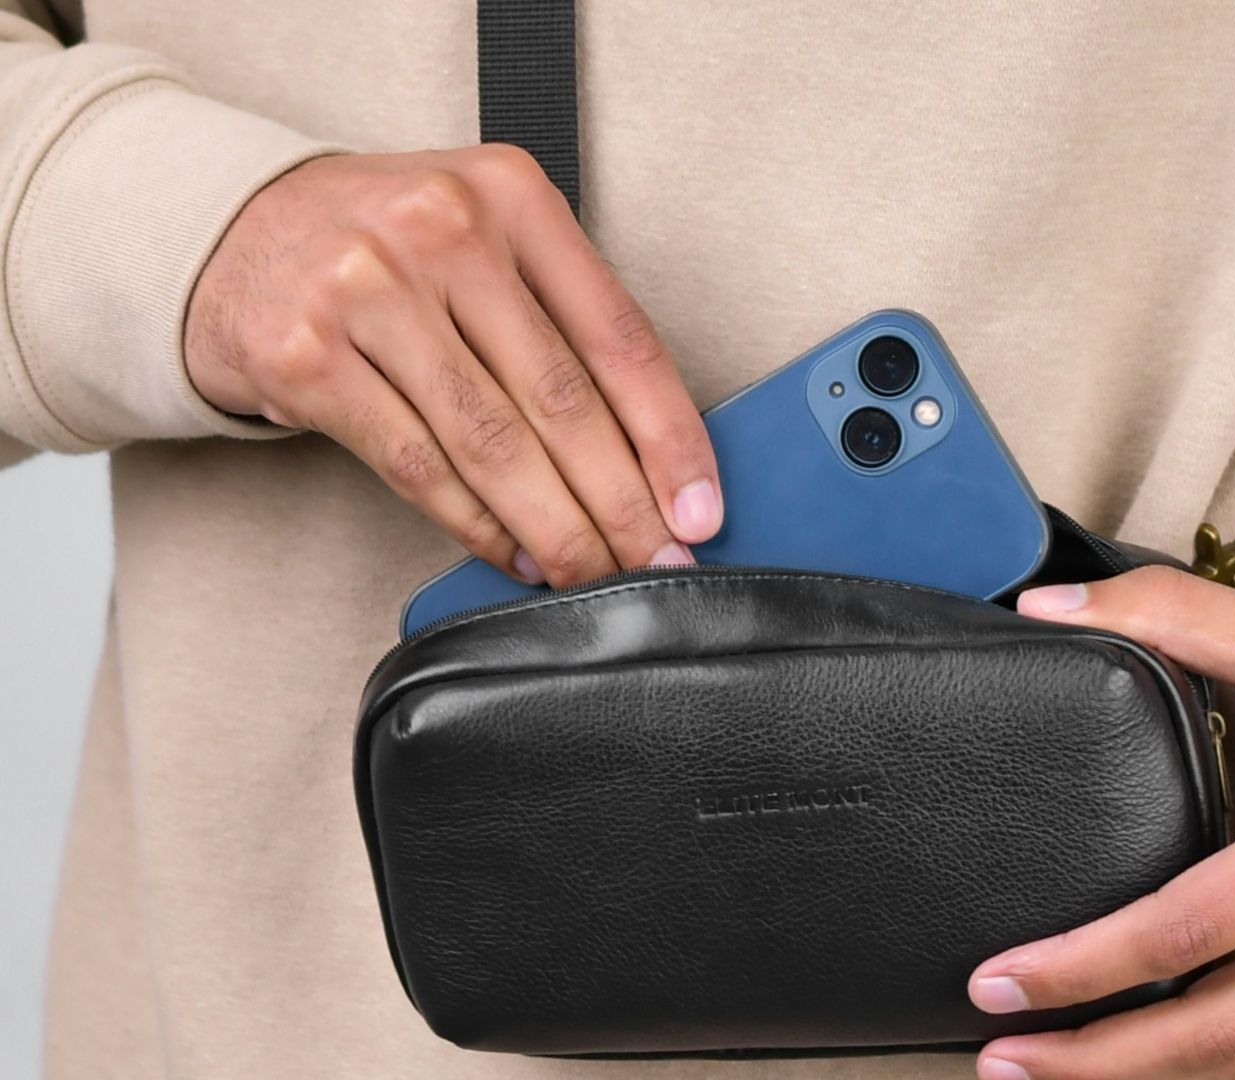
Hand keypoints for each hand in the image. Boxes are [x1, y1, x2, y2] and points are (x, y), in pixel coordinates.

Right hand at [186, 146, 720, 585]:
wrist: (228, 230)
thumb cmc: (386, 246)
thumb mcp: (484, 237)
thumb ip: (561, 315)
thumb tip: (654, 450)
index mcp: (511, 196)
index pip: (619, 336)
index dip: (669, 436)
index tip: (700, 508)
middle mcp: (442, 231)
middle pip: (562, 399)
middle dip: (623, 502)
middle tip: (659, 565)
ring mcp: (366, 290)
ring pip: (492, 444)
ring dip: (556, 529)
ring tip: (594, 577)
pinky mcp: (304, 356)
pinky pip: (418, 466)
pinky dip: (477, 524)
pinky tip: (516, 555)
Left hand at [966, 567, 1234, 1079]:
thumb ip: (1169, 616)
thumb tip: (1051, 609)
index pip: (1190, 927)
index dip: (1083, 967)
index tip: (1002, 985)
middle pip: (1226, 1030)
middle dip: (1105, 1063)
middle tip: (1010, 1065)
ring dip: (1176, 1076)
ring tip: (1085, 1071)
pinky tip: (1202, 1050)